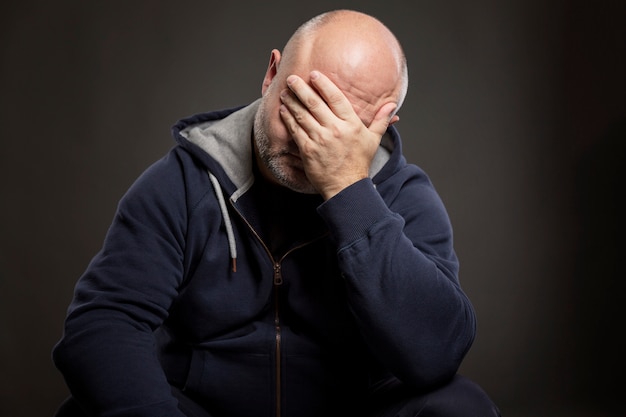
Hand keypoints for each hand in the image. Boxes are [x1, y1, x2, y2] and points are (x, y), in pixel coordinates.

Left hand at [279, 70, 396, 199]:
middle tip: (291, 78)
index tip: (314, 74)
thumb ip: (381, 120)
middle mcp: (335, 129)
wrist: (346, 187)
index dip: (323, 84)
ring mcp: (320, 139)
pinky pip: (295, 130)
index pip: (335, 98)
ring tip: (284, 92)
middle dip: (301, 88)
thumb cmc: (358, 163)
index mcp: (351, 124)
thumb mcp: (373, 140)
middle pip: (314, 103)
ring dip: (291, 101)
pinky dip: (288, 118)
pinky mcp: (308, 150)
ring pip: (302, 115)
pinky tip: (283, 110)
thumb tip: (392, 104)